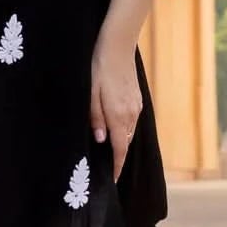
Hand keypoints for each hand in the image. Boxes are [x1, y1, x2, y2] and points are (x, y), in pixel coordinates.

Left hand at [90, 36, 140, 181]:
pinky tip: (113, 126)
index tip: (112, 181)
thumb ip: (96, 118)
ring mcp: (136, 106)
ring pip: (128, 131)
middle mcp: (131, 114)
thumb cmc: (98, 67)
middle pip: (125, 142)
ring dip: (120, 141)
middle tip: (105, 167)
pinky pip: (131, 120)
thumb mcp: (90, 94)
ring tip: (108, 150)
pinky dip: (123, 128)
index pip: (119, 149)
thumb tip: (99, 140)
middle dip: (117, 156)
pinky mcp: (137, 98)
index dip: (116, 166)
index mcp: (118, 115)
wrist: (117, 45)